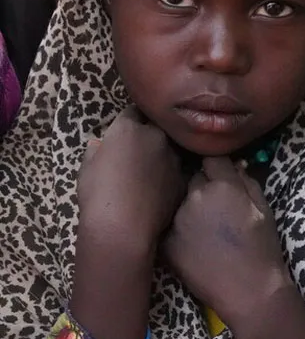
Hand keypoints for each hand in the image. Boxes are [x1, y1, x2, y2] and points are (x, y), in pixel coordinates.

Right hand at [77, 106, 185, 246]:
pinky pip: (177, 169)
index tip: (127, 130)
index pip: (133, 112)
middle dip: (149, 134)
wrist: (124, 226)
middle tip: (138, 150)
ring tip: (150, 171)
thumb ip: (97, 151)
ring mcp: (174, 157)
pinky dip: (170, 174)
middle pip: (155, 128)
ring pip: (170, 148)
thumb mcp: (86, 167)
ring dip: (162, 153)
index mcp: (129, 129)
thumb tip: (101, 146)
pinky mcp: (183, 177)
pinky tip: (159, 188)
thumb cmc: (97, 194)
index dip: (130, 121)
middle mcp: (156, 136)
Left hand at [163, 157, 291, 333]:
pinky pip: (170, 224)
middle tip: (216, 204)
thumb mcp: (263, 207)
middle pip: (193, 178)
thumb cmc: (262, 247)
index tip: (221, 174)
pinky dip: (179, 229)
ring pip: (180, 201)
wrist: (247, 290)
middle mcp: (195, 196)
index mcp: (223, 185)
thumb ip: (247, 180)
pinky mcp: (166, 241)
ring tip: (205, 228)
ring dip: (189, 207)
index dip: (217, 166)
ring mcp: (177, 219)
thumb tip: (234, 165)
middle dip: (203, 185)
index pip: (212, 158)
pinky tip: (193, 243)